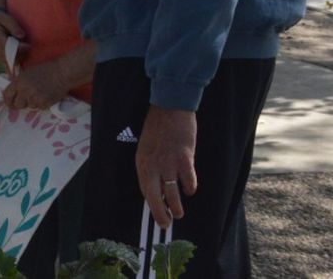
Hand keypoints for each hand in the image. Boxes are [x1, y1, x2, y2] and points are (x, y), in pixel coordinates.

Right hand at [0, 9, 25, 68]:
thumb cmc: (0, 19)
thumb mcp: (6, 19)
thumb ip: (14, 26)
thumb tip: (22, 36)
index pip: (8, 47)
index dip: (19, 48)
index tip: (28, 45)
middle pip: (8, 56)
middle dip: (20, 54)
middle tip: (28, 47)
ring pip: (7, 60)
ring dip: (17, 58)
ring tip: (24, 49)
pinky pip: (6, 61)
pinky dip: (13, 59)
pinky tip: (19, 54)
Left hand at [2, 60, 68, 109]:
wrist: (62, 72)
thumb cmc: (45, 70)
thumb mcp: (27, 73)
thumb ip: (19, 83)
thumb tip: (13, 93)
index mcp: (19, 82)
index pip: (7, 95)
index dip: (8, 101)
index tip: (10, 103)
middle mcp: (25, 91)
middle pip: (17, 105)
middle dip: (21, 104)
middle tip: (27, 100)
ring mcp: (35, 98)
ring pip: (30, 106)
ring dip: (33, 102)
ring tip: (40, 93)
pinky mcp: (44, 104)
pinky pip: (40, 108)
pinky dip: (42, 104)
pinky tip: (46, 95)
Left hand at [137, 105, 197, 228]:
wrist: (169, 107)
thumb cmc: (158, 127)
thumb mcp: (147, 147)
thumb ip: (151, 165)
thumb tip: (158, 184)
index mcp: (142, 161)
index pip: (144, 190)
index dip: (151, 204)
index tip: (156, 215)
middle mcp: (153, 165)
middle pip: (155, 196)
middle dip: (160, 214)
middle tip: (166, 224)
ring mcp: (168, 163)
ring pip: (172, 193)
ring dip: (176, 206)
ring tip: (179, 214)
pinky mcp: (184, 158)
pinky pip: (188, 181)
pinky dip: (190, 188)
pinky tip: (190, 190)